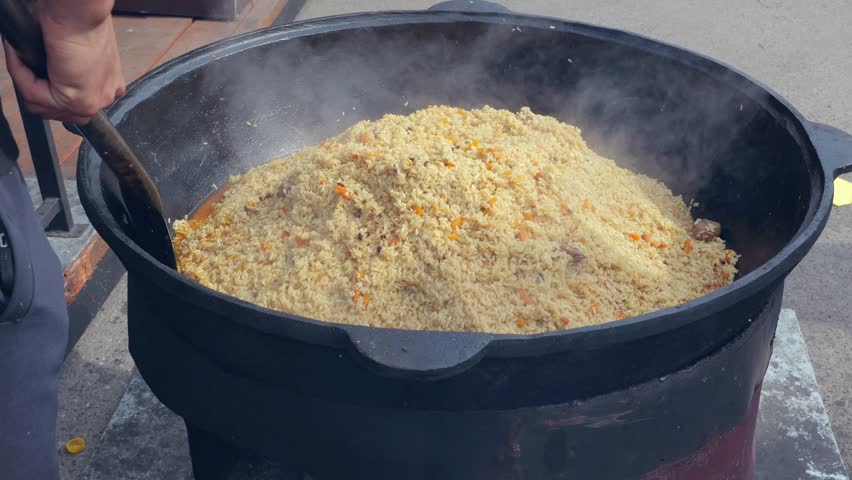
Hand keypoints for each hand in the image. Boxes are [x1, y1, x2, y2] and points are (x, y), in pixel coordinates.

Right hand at [3, 7, 124, 124]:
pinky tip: (19, 55)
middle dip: (33, 90)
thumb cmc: (78, 21)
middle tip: (23, 66)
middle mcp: (104, 97)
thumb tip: (48, 76)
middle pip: (58, 111)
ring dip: (24, 79)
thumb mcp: (75, 52)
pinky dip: (20, 74)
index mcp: (108, 86)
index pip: (72, 105)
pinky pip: (33, 96)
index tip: (32, 72)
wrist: (79, 13)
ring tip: (21, 56)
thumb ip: (67, 71)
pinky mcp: (76, 101)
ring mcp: (92, 102)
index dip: (46, 90)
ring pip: (42, 105)